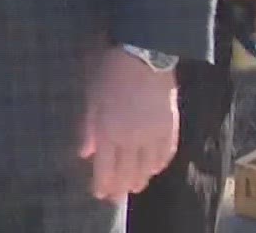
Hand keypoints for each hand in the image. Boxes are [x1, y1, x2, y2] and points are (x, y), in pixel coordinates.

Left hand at [78, 47, 177, 200]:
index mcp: (109, 132)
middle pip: (127, 172)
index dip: (103, 184)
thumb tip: (84, 153)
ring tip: (134, 188)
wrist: (145, 56)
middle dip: (120, 187)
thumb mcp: (91, 98)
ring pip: (148, 167)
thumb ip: (88, 129)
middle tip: (116, 199)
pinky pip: (166, 154)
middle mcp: (132, 139)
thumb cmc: (110, 72)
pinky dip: (159, 165)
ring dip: (140, 180)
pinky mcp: (171, 127)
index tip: (99, 195)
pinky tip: (154, 169)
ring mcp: (154, 135)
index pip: (106, 168)